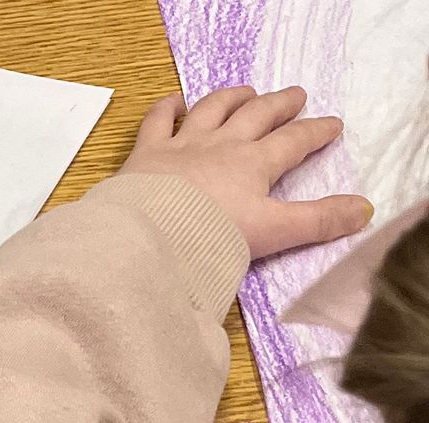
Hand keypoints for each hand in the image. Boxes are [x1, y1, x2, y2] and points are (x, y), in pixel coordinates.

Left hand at [123, 87, 372, 259]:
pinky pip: (158, 120)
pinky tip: (175, 102)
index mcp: (253, 166)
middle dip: (280, 106)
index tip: (332, 125)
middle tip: (296, 96)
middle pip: (258, 116)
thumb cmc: (210, 241)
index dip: (315, 133)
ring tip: (247, 92)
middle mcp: (222, 147)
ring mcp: (183, 146)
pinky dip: (168, 107)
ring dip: (233, 98)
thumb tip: (363, 211)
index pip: (293, 143)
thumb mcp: (272, 234)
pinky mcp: (147, 154)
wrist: (150, 242)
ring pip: (213, 109)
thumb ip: (316, 222)